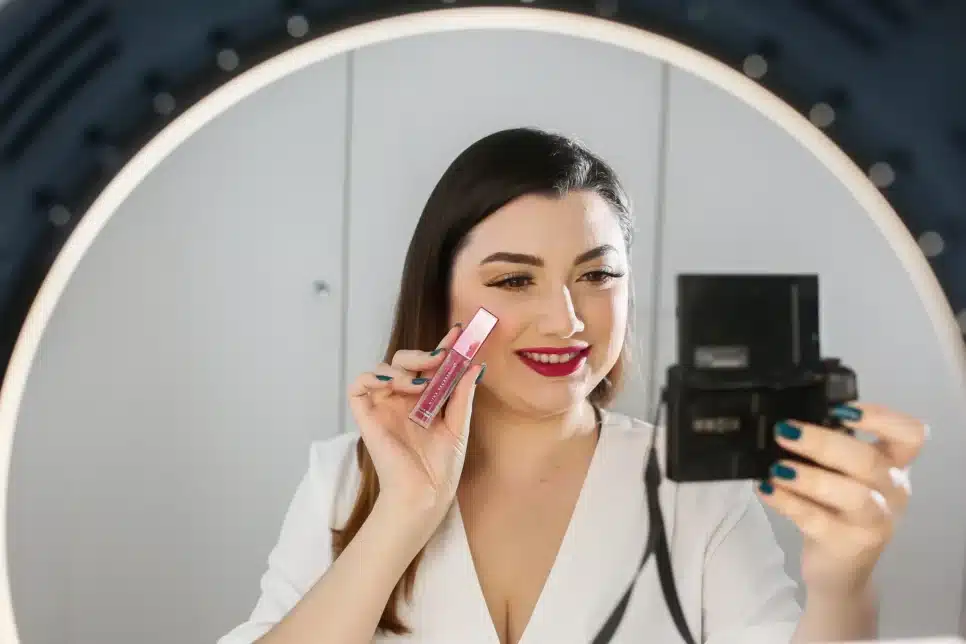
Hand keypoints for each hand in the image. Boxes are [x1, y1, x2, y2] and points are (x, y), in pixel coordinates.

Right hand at [347, 323, 484, 524]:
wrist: (425, 494)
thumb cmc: (441, 467)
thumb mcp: (458, 425)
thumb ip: (462, 394)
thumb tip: (473, 364)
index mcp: (424, 401)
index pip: (430, 366)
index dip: (443, 347)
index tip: (459, 333)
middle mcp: (402, 400)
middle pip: (405, 361)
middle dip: (422, 354)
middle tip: (440, 359)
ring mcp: (383, 406)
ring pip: (383, 368)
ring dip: (403, 367)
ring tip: (421, 384)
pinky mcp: (367, 416)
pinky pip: (359, 386)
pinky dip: (373, 377)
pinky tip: (395, 385)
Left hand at [757, 402, 927, 596]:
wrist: (840, 569)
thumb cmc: (838, 509)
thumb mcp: (843, 475)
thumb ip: (830, 449)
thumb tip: (787, 422)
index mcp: (893, 465)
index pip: (910, 435)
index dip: (881, 417)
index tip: (840, 409)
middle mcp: (892, 491)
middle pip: (869, 460)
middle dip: (824, 443)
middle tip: (784, 431)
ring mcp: (875, 522)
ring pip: (852, 495)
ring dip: (811, 477)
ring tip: (776, 468)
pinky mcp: (848, 545)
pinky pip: (818, 520)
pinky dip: (788, 502)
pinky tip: (766, 489)